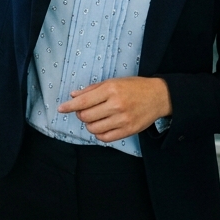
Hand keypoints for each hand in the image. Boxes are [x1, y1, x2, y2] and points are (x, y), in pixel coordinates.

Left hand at [57, 76, 171, 142]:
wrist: (158, 96)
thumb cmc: (134, 87)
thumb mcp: (113, 81)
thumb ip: (92, 89)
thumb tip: (74, 96)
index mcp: (111, 89)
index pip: (83, 101)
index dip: (69, 107)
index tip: (61, 109)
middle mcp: (116, 105)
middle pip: (86, 116)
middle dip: (80, 114)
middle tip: (84, 111)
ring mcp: (122, 119)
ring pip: (93, 128)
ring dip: (89, 124)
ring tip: (95, 118)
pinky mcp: (128, 130)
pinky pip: (105, 138)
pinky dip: (99, 133)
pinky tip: (101, 126)